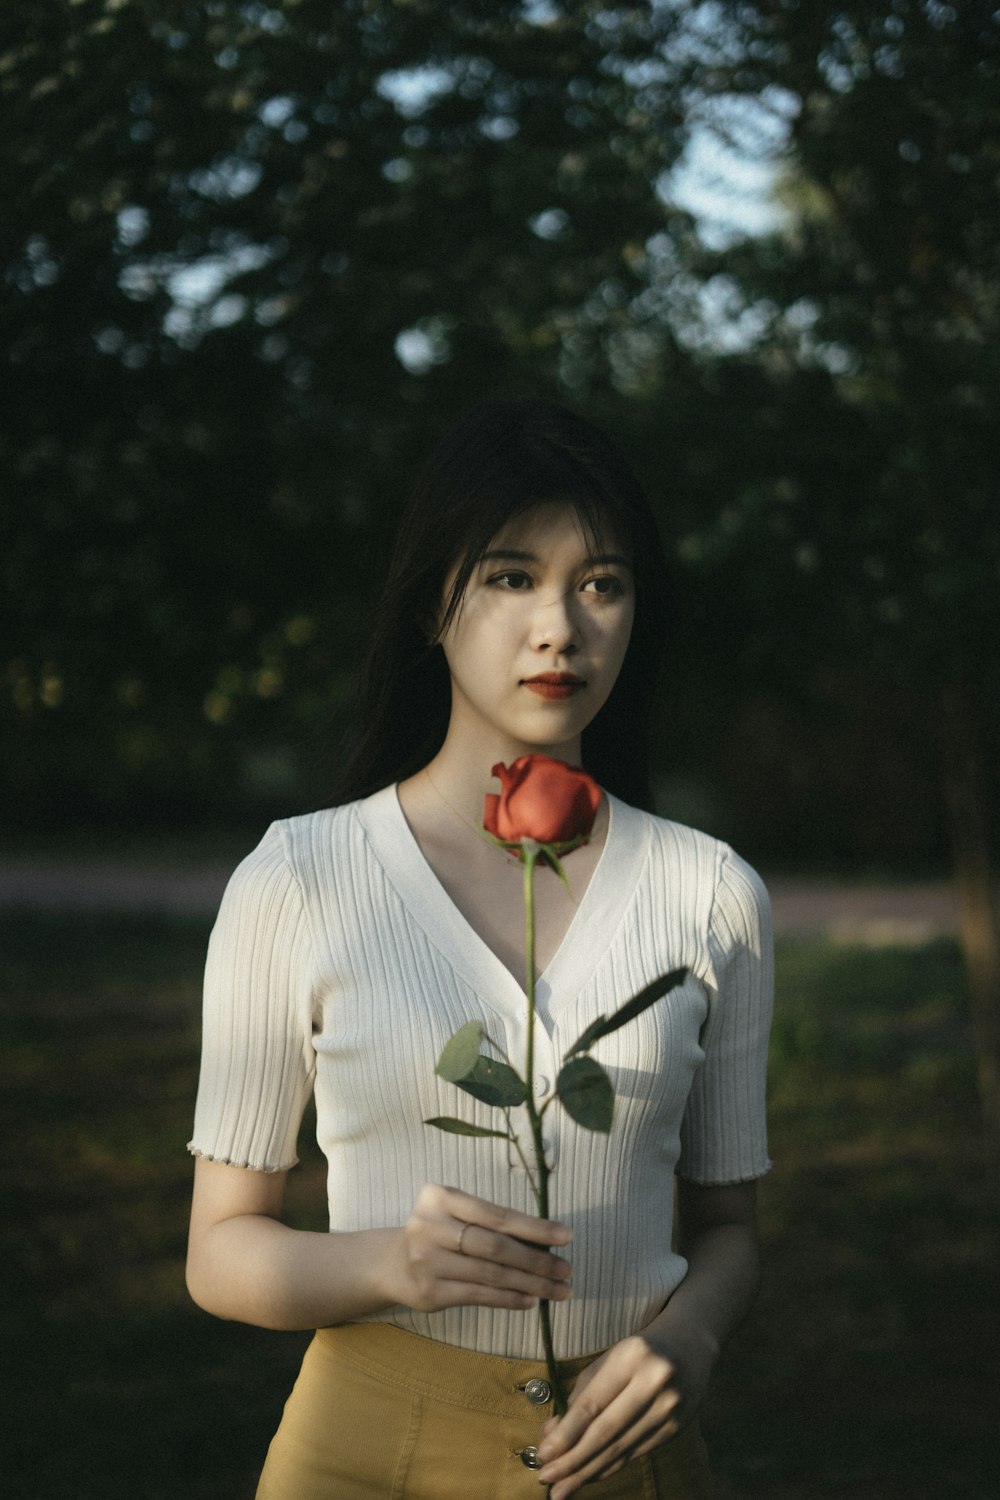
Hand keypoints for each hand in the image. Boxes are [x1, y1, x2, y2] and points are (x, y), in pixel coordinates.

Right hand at [385, 1183, 572, 1313]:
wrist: (393, 1263)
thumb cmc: (440, 1233)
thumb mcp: (457, 1215)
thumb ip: (492, 1224)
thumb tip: (547, 1241)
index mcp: (440, 1197)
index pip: (496, 1214)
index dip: (534, 1227)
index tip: (566, 1236)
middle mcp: (430, 1226)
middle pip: (495, 1246)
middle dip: (536, 1260)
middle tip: (566, 1269)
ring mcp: (427, 1261)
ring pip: (490, 1274)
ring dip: (530, 1284)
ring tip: (558, 1289)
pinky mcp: (429, 1292)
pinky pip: (479, 1295)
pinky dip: (509, 1298)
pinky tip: (530, 1300)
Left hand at [535, 1326, 714, 1498]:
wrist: (691, 1343)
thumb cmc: (639, 1351)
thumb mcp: (608, 1360)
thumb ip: (580, 1395)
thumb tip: (551, 1435)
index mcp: (630, 1357)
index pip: (592, 1404)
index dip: (566, 1433)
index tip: (543, 1454)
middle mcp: (653, 1382)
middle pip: (606, 1431)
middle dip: (573, 1460)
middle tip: (547, 1478)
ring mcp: (669, 1407)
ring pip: (621, 1447)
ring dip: (588, 1471)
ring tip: (562, 1489)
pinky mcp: (677, 1427)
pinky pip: (637, 1453)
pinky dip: (611, 1467)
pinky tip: (591, 1476)